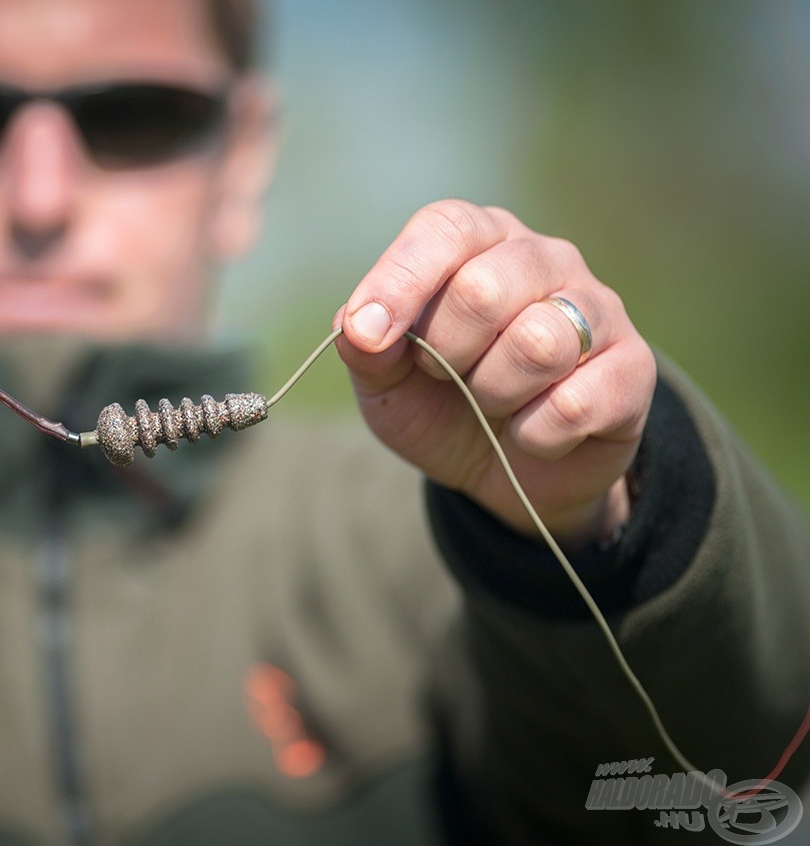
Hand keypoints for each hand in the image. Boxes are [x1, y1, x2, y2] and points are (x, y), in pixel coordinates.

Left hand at [335, 200, 655, 545]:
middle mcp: (545, 259)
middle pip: (485, 288)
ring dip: (492, 393)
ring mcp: (598, 309)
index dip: (401, 279)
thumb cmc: (442, 405)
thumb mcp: (387, 382)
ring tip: (490, 402)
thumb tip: (357, 325)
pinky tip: (532, 433)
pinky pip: (574, 404)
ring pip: (537, 344)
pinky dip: (535, 435)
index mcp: (480, 243)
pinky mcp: (633, 369)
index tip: (367, 333)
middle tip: (443, 376)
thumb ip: (365, 348)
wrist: (509, 473)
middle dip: (445, 351)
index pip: (446, 229)